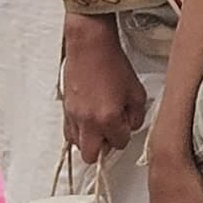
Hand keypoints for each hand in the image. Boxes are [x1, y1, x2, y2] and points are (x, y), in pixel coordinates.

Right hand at [62, 15, 148, 164]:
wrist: (90, 46)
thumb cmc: (111, 63)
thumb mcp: (137, 91)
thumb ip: (137, 114)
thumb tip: (131, 124)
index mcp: (108, 118)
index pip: (120, 143)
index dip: (125, 134)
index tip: (125, 124)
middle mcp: (88, 121)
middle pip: (92, 156)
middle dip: (103, 148)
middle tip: (110, 134)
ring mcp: (74, 116)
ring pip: (77, 145)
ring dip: (89, 139)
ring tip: (98, 124)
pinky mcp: (65, 109)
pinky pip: (68, 132)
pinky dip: (78, 131)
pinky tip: (87, 119)